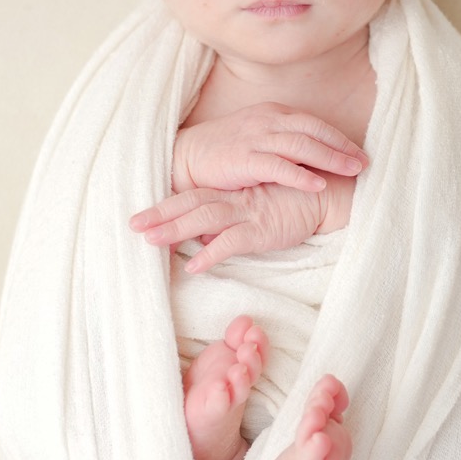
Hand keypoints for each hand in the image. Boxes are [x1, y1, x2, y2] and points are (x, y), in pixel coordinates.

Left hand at [130, 180, 346, 271]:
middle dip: (159, 215)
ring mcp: (247, 213)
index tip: (140, 217)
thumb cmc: (295, 200)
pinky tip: (193, 266)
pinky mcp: (262, 228)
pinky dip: (211, 253)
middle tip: (131, 225)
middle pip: (189, 204)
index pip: (191, 197)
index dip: (165, 206)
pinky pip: (232, 242)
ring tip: (150, 241)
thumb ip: (229, 221)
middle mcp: (235, 199)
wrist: (328, 193)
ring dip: (175, 230)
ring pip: (203, 219)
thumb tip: (202, 239)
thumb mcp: (256, 210)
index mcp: (232, 193)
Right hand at [171, 103, 366, 194]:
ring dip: (331, 158)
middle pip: (314, 131)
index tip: (359, 153)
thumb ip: (284, 141)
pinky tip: (319, 184)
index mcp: (273, 114)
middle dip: (342, 147)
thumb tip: (314, 154)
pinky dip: (302, 174)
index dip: (339, 138)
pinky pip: (280, 166)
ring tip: (352, 171)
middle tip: (364, 163)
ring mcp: (257, 138)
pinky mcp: (245, 159)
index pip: (314, 123)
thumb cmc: (225, 150)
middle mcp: (268, 121)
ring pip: (302, 145)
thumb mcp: (259, 137)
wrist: (188, 156)